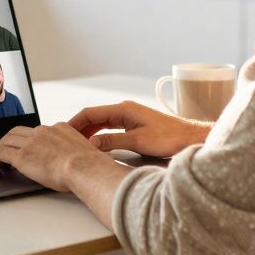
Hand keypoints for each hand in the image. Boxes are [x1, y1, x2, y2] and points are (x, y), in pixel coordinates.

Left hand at [0, 122, 112, 192]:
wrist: (84, 167)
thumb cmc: (89, 166)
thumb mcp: (85, 151)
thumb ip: (77, 151)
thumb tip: (78, 160)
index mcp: (59, 128)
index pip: (38, 131)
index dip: (29, 139)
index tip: (27, 146)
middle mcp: (43, 132)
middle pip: (18, 131)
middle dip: (10, 140)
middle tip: (6, 149)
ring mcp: (31, 142)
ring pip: (7, 140)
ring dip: (0, 149)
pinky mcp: (22, 156)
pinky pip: (0, 154)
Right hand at [69, 101, 210, 157]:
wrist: (190, 137)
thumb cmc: (169, 137)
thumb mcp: (138, 141)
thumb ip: (113, 142)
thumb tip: (92, 144)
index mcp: (124, 109)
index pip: (91, 113)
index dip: (75, 123)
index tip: (63, 133)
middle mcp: (125, 110)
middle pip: (95, 117)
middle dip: (80, 128)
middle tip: (67, 142)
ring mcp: (130, 117)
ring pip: (102, 123)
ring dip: (90, 132)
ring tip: (78, 145)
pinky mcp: (135, 125)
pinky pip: (111, 128)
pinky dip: (101, 135)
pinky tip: (96, 145)